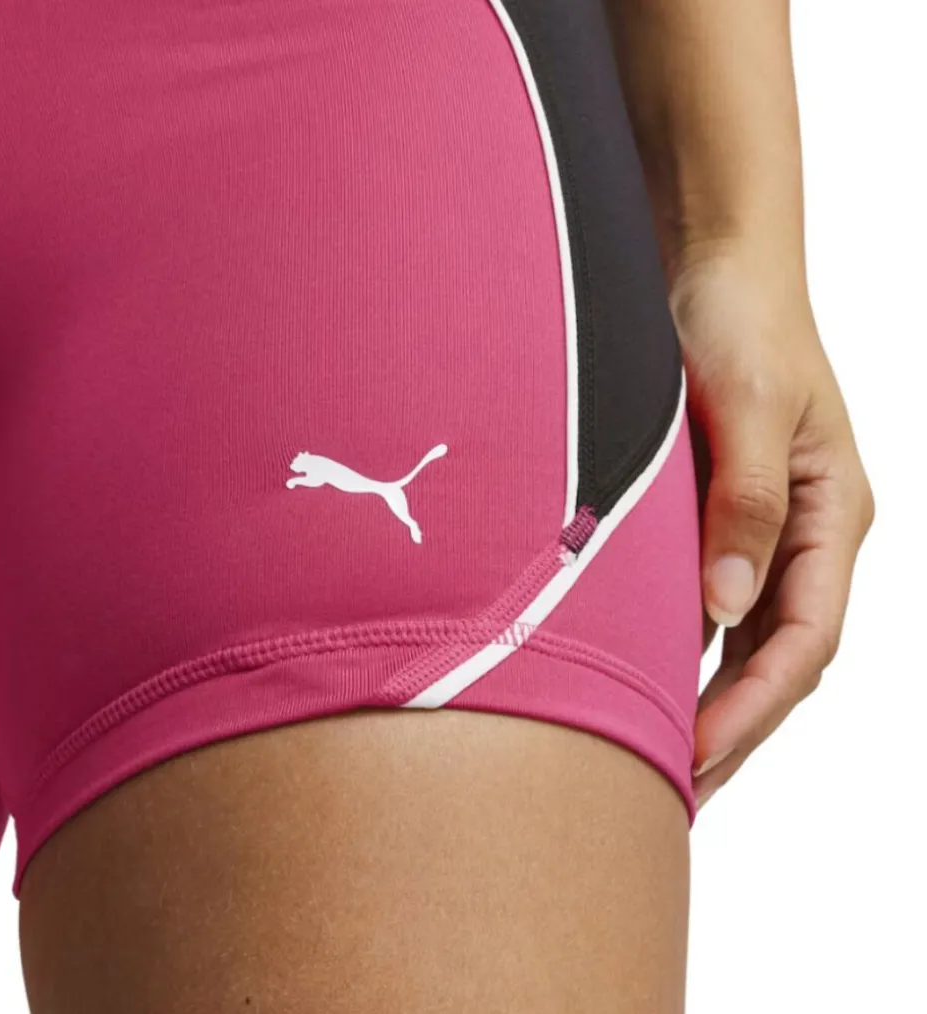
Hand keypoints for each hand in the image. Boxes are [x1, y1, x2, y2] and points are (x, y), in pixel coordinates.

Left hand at [670, 248, 874, 808]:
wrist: (712, 261)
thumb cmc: (743, 318)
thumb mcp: (752, 405)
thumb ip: (746, 504)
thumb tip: (727, 607)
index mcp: (834, 514)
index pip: (804, 640)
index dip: (754, 707)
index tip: (697, 757)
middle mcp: (801, 532)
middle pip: (775, 657)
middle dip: (731, 726)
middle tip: (673, 793)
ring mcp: (757, 526)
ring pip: (738, 638)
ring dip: (702, 697)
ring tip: (650, 757)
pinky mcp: (713, 513)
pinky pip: (701, 600)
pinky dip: (676, 648)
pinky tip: (637, 678)